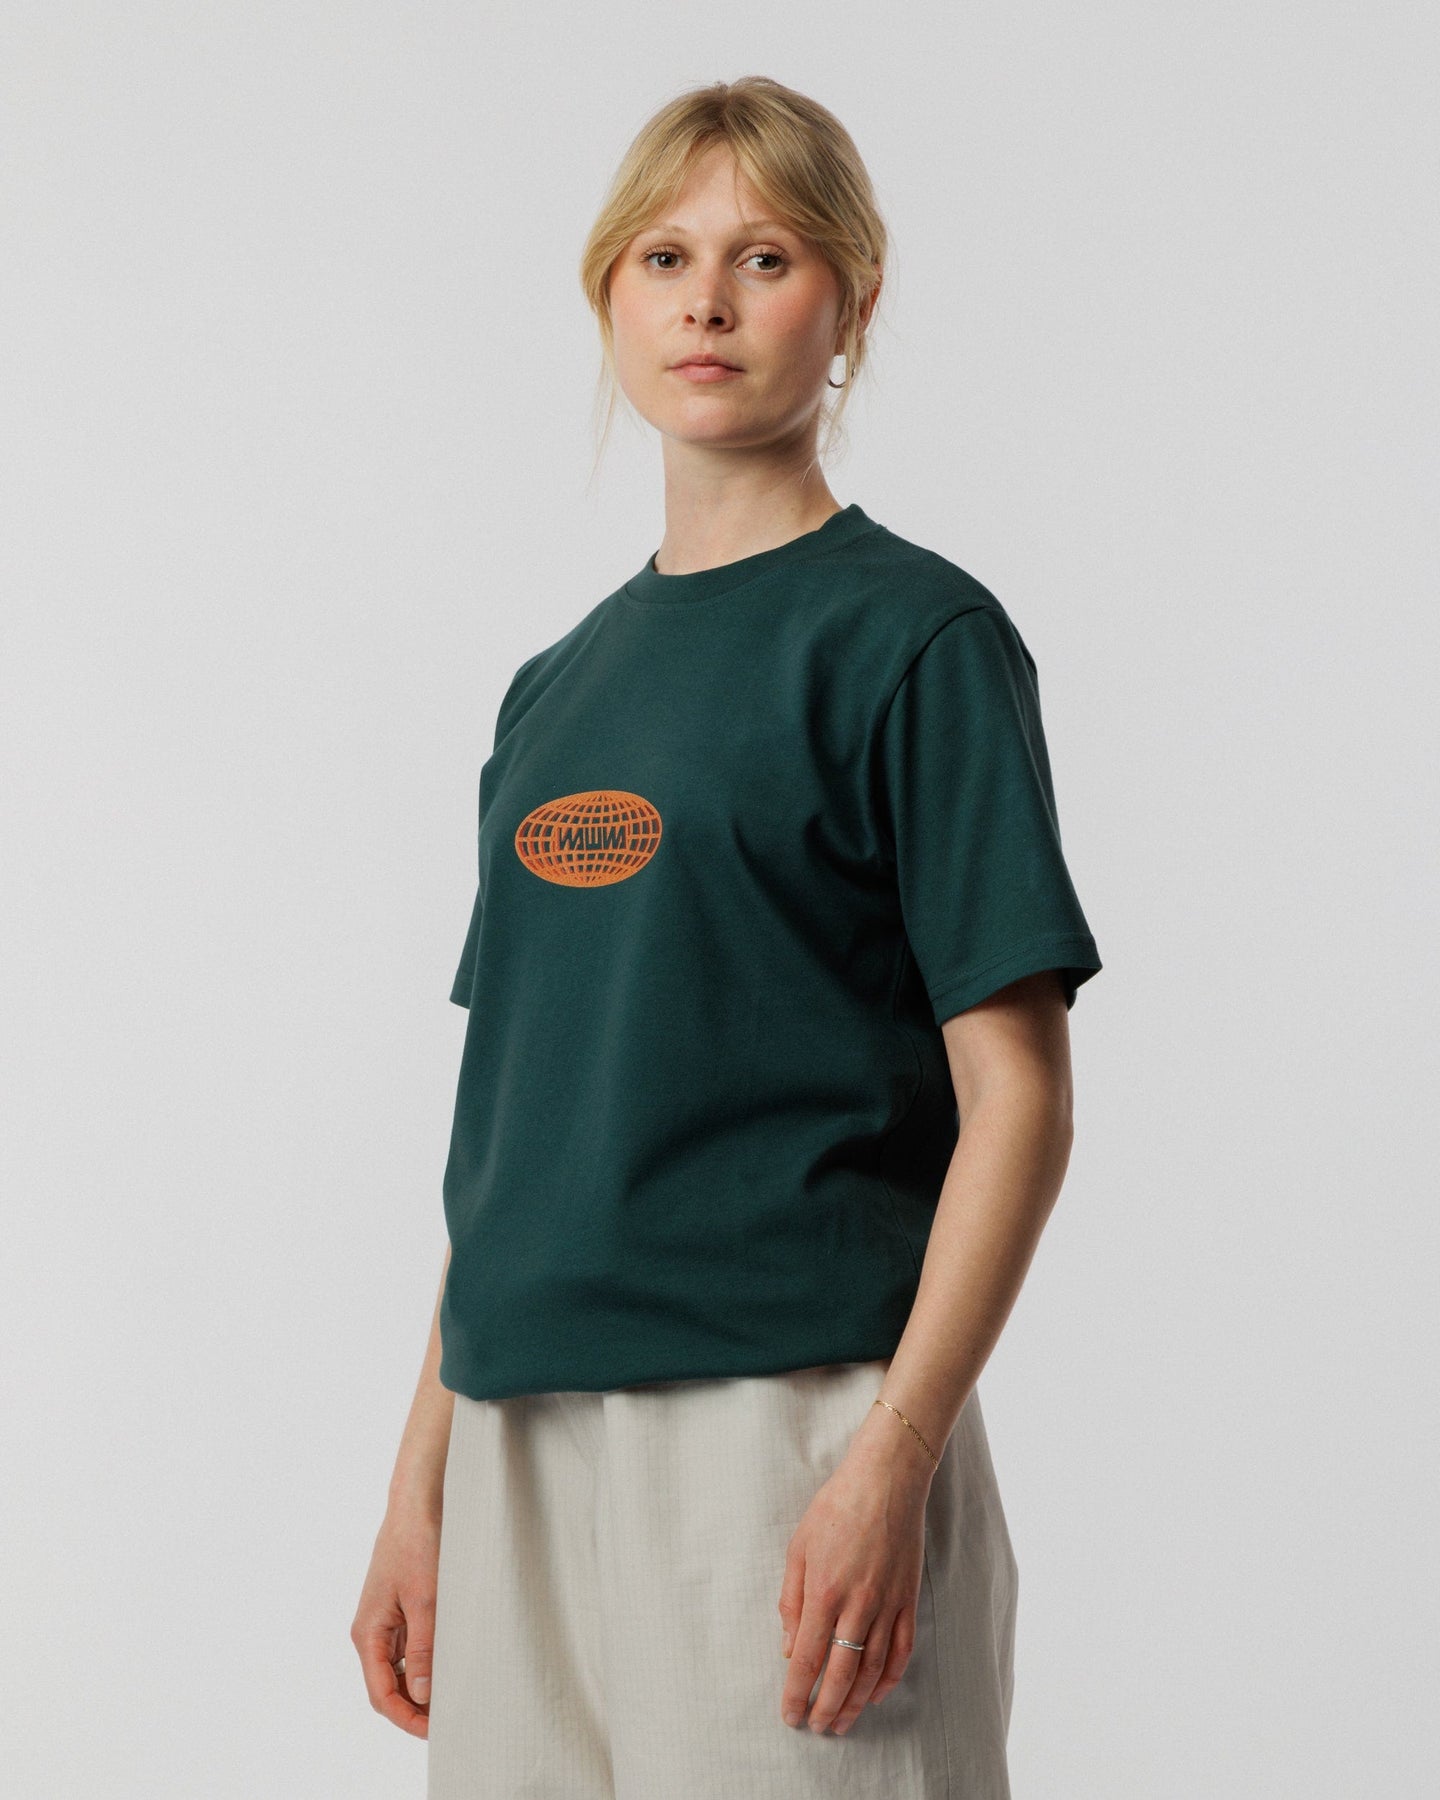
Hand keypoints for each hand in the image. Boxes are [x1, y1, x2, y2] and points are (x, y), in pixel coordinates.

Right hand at [350, 1500, 441, 1738]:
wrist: (418, 1502)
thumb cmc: (417, 1543)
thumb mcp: (425, 1599)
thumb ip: (423, 1648)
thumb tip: (421, 1694)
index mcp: (368, 1633)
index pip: (381, 1694)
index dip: (405, 1718)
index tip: (433, 1731)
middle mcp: (372, 1631)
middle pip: (388, 1686)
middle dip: (414, 1707)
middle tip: (448, 1719)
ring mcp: (386, 1621)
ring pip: (400, 1669)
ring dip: (420, 1686)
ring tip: (452, 1696)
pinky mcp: (400, 1609)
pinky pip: (410, 1647)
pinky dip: (426, 1662)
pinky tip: (448, 1664)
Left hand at [776, 1411, 934, 1734]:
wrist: (885, 1480)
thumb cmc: (835, 1507)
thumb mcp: (798, 1548)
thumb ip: (792, 1601)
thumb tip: (790, 1648)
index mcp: (824, 1592)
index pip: (807, 1659)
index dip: (797, 1693)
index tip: (790, 1715)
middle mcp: (857, 1605)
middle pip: (841, 1674)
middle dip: (826, 1708)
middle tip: (816, 1728)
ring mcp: (887, 1605)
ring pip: (872, 1670)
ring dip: (855, 1702)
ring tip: (842, 1721)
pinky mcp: (909, 1600)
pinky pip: (901, 1651)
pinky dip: (889, 1679)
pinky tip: (875, 1694)